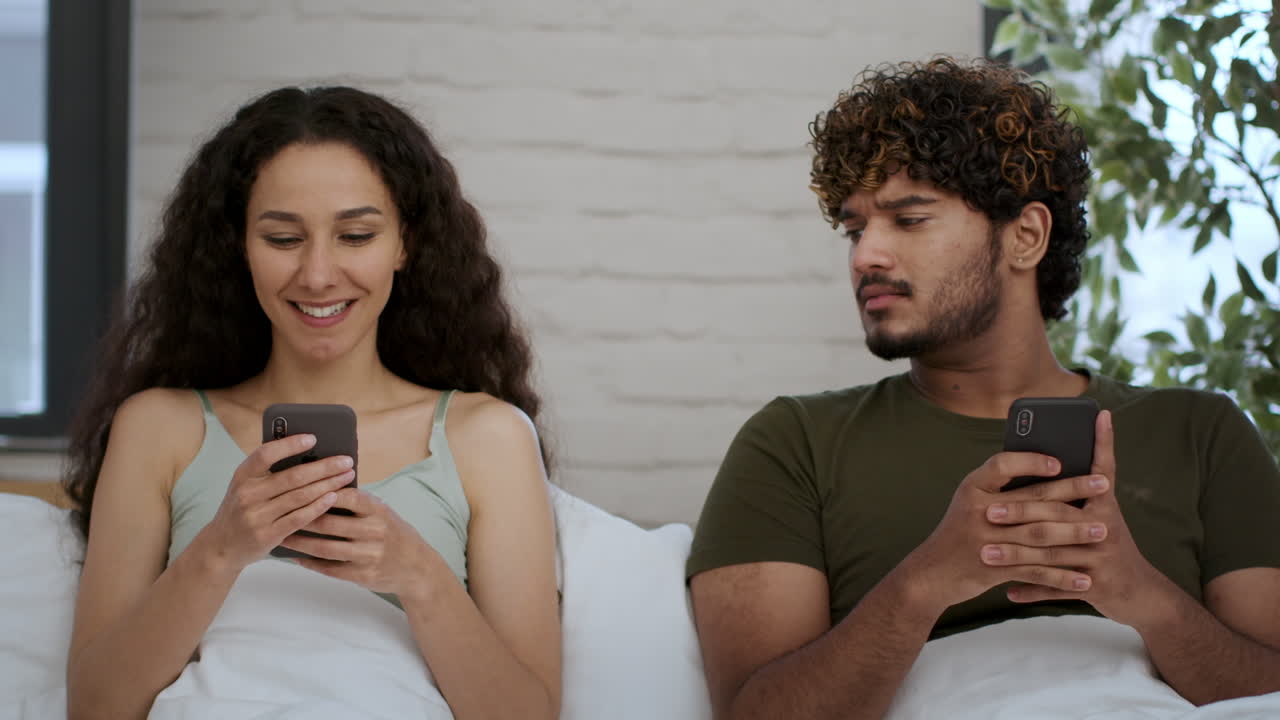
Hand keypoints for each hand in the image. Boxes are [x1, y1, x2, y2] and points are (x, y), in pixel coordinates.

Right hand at [201, 433, 355, 569]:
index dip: (290, 445)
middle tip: (346, 460)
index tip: (313, 438)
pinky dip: (319, 506)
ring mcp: (256, 516)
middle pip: (293, 476)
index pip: (266, 454)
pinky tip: (334, 497)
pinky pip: (299, 517)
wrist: (221, 546)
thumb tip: (310, 453)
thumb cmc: (242, 509)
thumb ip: (269, 472)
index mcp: (242, 476)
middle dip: (324, 467)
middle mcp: (247, 494)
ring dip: (328, 485)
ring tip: (347, 476)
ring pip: (300, 496)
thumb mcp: (246, 486)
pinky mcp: (267, 535)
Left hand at [279, 488, 438, 599]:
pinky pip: (331, 569)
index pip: (348, 497)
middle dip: (301, 519)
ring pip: (325, 548)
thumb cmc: (393, 533)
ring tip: (282, 537)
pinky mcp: (363, 575)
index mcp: (379, 510)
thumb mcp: (382, 512)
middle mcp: (375, 531)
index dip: (322, 492)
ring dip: (300, 543)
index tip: (299, 489)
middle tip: (279, 514)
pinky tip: (297, 558)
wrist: (416, 566)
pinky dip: (311, 563)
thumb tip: (321, 487)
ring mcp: (369, 554)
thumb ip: (357, 503)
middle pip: (330, 524)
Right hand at [905, 449, 1112, 615]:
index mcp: (972, 488)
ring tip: (1103, 530)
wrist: (931, 573)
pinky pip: (1035, 572)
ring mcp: (986, 541)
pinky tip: (1084, 578)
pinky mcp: (994, 569)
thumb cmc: (958, 533)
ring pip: (1040, 535)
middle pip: (1033, 499)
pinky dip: (1061, 577)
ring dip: (1075, 533)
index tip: (1059, 461)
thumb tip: (1046, 472)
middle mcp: (978, 511)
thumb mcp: (969, 502)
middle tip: (1105, 485)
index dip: (1032, 461)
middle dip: (1073, 491)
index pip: (1002, 464)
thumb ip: (999, 489)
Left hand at [985, 410, 1172, 626]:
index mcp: (1105, 506)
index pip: (1100, 469)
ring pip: (1051, 553)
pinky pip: (1056, 588)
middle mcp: (1106, 527)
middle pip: (1058, 514)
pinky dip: (1031, 590)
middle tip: (989, 512)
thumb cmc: (1109, 549)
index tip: (1098, 414)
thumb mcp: (1102, 519)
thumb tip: (1044, 466)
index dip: (1101, 442)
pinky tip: (1007, 592)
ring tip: (987, 554)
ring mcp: (1102, 558)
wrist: (1142, 595)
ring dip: (1016, 555)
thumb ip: (1076, 496)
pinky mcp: (1097, 586)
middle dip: (1020, 512)